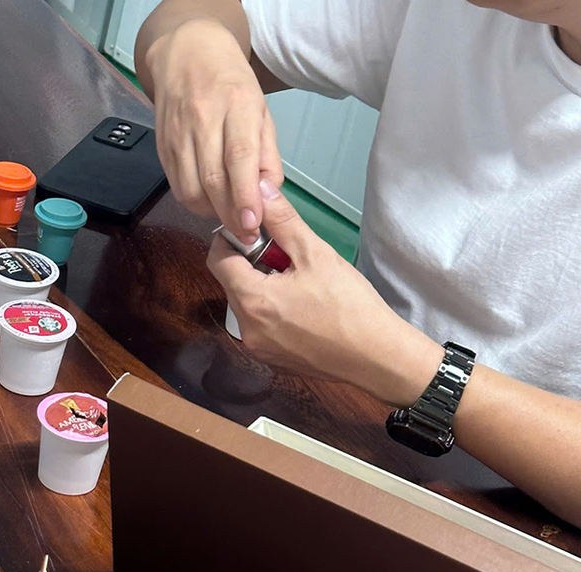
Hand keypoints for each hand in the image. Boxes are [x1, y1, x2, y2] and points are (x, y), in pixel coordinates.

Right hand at [146, 18, 282, 242]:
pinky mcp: (162, 148)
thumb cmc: (231, 85)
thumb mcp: (261, 113)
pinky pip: (178, 188)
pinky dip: (196, 203)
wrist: (186, 54)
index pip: (239, 157)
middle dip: (231, 215)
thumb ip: (267, 157)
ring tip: (229, 214)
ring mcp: (178, 134)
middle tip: (246, 234)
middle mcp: (203, 118)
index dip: (244, 196)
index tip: (252, 223)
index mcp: (236, 103)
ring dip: (212, 212)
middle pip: (213, 180)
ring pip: (192, 191)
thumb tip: (266, 198)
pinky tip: (210, 200)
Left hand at [208, 182, 443, 406]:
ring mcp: (257, 348)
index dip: (231, 239)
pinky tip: (302, 307)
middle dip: (251, 263)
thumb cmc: (349, 305)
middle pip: (231, 283)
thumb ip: (282, 220)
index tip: (256, 232)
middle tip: (287, 256)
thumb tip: (260, 191)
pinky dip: (272, 310)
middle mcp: (246, 329)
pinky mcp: (271, 359)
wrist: (375, 357)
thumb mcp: (315, 254)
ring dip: (262, 287)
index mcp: (252, 301)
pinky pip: (260, 326)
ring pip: (246, 305)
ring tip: (298, 282)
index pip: (217, 260)